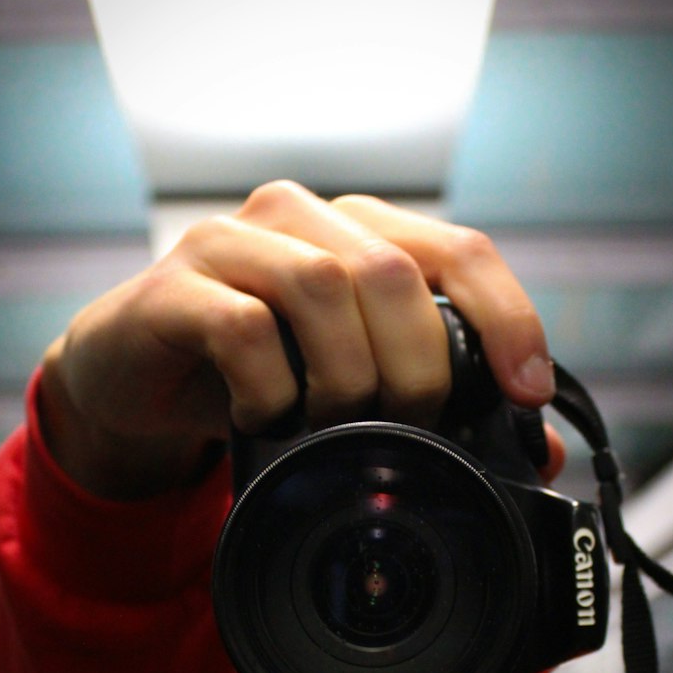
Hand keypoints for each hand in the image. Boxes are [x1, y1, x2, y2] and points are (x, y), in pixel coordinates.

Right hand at [39, 181, 556, 498]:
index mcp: (359, 232)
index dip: (508, 318)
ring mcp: (231, 244)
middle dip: (419, 368)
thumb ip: (440, 408)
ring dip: (347, 377)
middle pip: (394, 272)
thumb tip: (536, 453)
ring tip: (337, 427)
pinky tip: (267, 418)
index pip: (459, 250)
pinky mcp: (173, 288)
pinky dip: (270, 387)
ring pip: (321, 287)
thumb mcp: (353, 392)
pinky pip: (240, 327)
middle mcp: (301, 219)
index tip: (528, 394)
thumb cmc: (253, 375)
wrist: (135, 379)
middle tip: (410, 429)